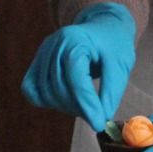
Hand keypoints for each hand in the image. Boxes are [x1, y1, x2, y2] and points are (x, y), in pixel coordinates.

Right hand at [20, 2, 136, 131]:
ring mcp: (42, 54)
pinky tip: (65, 101)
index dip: (87, 105)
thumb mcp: (121, 65)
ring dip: (65, 106)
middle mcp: (53, 46)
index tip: (99, 124)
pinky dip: (46, 100)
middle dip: (79, 108)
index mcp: (75, 41)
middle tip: (97, 115)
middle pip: (60, 88)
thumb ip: (111, 91)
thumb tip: (101, 118)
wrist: (101, 27)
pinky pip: (32, 89)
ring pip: (46, 93)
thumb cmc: (113, 43)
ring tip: (85, 106)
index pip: (76, 80)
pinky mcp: (37, 63)